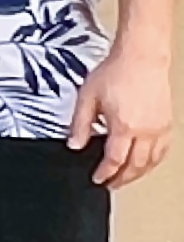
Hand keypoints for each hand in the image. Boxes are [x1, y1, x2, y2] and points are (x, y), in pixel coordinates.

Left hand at [69, 46, 173, 187]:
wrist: (141, 57)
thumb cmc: (116, 72)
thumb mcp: (88, 98)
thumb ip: (80, 125)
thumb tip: (74, 144)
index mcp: (124, 126)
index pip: (114, 160)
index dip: (105, 173)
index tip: (97, 179)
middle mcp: (146, 130)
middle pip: (135, 166)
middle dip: (122, 179)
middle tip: (111, 184)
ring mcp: (160, 128)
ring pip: (151, 161)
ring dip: (138, 174)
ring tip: (126, 178)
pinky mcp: (167, 123)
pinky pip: (162, 151)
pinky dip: (153, 162)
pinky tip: (145, 163)